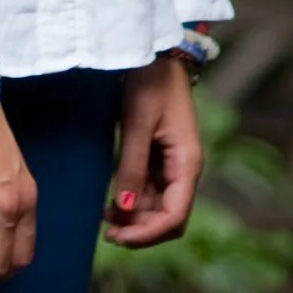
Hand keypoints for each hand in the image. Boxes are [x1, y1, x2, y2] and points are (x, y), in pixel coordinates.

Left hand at [104, 55, 201, 247]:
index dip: (148, 234)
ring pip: (158, 207)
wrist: (158, 53)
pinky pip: (151, 190)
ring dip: (135, 218)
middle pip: (168, 217)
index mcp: (187, 164)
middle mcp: (185, 170)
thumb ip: (131, 167)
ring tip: (104, 221)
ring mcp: (174, 164)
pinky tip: (111, 204)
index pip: (174, 216)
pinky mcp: (161, 157)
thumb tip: (122, 210)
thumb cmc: (151, 82)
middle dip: (140, 230)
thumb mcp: (137, 123)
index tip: (119, 239)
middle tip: (107, 235)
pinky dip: (133, 201)